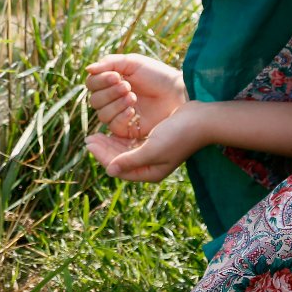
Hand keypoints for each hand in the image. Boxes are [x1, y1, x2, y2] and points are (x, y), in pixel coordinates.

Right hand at [84, 54, 186, 139]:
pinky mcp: (129, 130)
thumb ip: (109, 63)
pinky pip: (114, 127)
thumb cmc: (157, 75)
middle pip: (94, 101)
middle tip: (127, 86)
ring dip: (115, 104)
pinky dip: (120, 116)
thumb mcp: (133, 63)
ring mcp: (120, 116)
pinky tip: (133, 109)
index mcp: (111, 83)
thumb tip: (87, 69)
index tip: (116, 76)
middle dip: (109, 92)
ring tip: (132, 96)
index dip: (100, 81)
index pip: (92, 84)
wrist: (178, 92)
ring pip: (102, 114)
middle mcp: (113, 100)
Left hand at [85, 102, 206, 182]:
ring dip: (110, 142)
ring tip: (96, 133)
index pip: (119, 168)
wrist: (202, 119)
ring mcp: (153, 154)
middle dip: (103, 149)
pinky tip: (112, 129)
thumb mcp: (152, 148)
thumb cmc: (179, 134)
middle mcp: (150, 166)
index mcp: (150, 172)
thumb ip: (130, 160)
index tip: (90, 141)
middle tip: (89, 137)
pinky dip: (121, 137)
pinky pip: (132, 143)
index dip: (102, 155)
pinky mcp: (156, 142)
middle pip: (120, 160)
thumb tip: (109, 170)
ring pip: (124, 151)